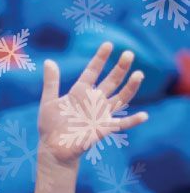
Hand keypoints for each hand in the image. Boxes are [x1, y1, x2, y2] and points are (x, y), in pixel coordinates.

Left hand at [37, 42, 148, 166]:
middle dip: (120, 68)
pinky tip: (144, 116)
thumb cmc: (50, 126)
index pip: (93, 72)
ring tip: (139, 74)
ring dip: (131, 87)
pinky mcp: (104, 128)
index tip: (108, 44)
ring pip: (121, 98)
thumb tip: (49, 61)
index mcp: (80, 92)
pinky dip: (133, 121)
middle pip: (111, 81)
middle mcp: (94, 101)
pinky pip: (122, 124)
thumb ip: (51, 82)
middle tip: (129, 53)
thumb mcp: (48, 101)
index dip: (100, 59)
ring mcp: (101, 114)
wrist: (53, 148)